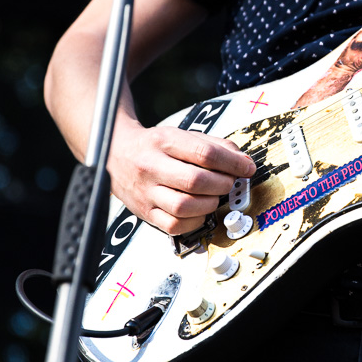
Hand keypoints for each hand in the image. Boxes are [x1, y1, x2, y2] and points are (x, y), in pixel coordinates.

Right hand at [107, 121, 256, 234]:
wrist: (114, 154)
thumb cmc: (153, 146)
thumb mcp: (181, 135)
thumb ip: (214, 146)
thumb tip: (243, 162)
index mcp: (164, 142)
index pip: (205, 153)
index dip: (233, 163)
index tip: (247, 168)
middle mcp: (152, 167)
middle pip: (196, 181)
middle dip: (222, 184)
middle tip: (229, 182)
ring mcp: (146, 192)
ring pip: (184, 206)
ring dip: (210, 203)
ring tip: (214, 196)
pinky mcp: (145, 212)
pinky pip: (174, 226)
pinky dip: (195, 221)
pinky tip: (200, 211)